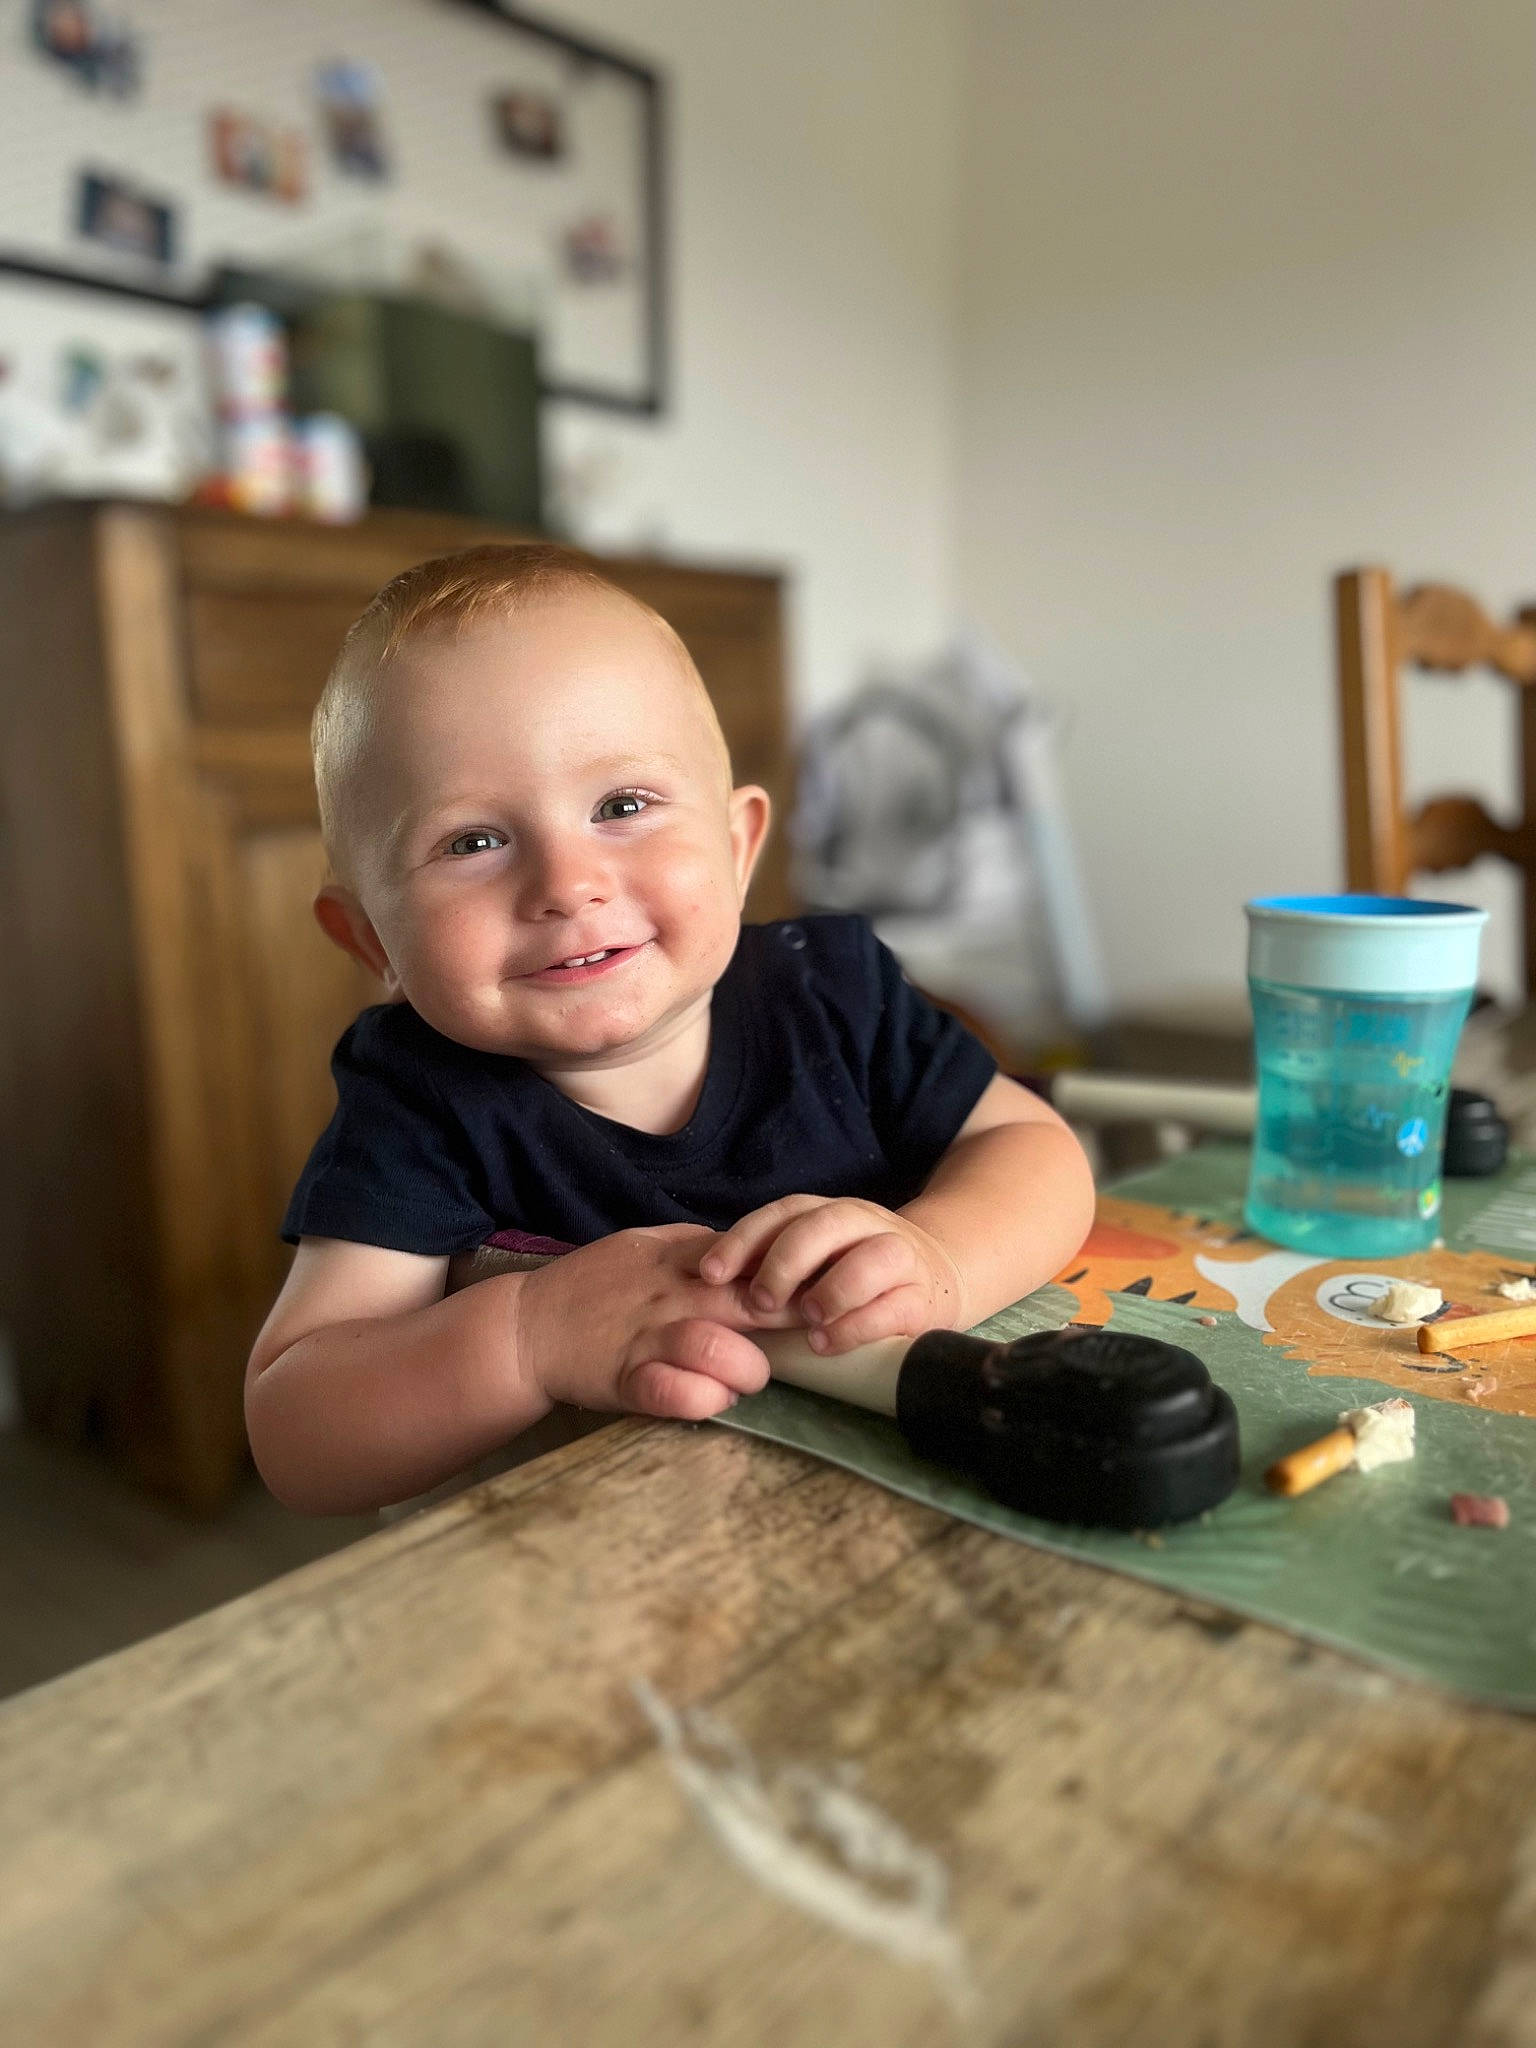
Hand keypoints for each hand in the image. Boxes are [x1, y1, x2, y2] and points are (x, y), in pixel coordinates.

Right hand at [512, 1224, 801, 1421]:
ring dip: (749, 1369)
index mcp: (680, 1258)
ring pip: (719, 1349)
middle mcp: (671, 1296)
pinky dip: (703, 1400)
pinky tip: (713, 1400)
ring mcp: (649, 1339)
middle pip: (753, 1300)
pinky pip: (676, 1394)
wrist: (526, 1327)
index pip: (754, 1256)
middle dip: (792, 1321)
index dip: (797, 1274)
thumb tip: (754, 1247)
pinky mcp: (627, 1382)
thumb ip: (699, 1246)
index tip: (825, 1288)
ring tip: (751, 1377)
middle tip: (814, 1337)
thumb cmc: (593, 1286)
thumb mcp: (645, 1245)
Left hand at [697, 1195, 966, 1353]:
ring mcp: (898, 1257)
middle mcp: (864, 1224)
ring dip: (830, 1289)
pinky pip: (893, 1306)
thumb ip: (774, 1263)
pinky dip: (856, 1325)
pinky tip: (826, 1343)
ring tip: (804, 1319)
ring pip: (870, 1258)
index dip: (744, 1240)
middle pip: (823, 1226)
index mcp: (830, 1213)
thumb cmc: (858, 1272)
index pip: (784, 1213)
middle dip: (784, 1262)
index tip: (711, 1274)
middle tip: (758, 1302)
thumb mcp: (817, 1258)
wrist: (940, 1274)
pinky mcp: (922, 1297)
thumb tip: (709, 1284)